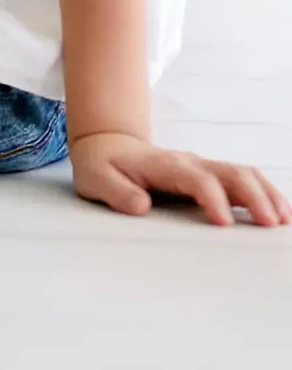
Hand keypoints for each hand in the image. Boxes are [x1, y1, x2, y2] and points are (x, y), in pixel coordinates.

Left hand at [70, 131, 291, 226]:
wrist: (106, 145)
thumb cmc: (102, 165)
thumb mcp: (96, 178)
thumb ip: (117, 192)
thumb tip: (141, 206)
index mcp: (163, 165)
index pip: (194, 177)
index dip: (211, 197)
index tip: (223, 223)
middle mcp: (188, 162)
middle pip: (228, 171)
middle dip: (252, 195)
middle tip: (269, 224)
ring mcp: (201, 167)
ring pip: (242, 172)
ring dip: (265, 194)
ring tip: (283, 220)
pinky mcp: (209, 175)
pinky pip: (243, 179)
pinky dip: (264, 193)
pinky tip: (280, 213)